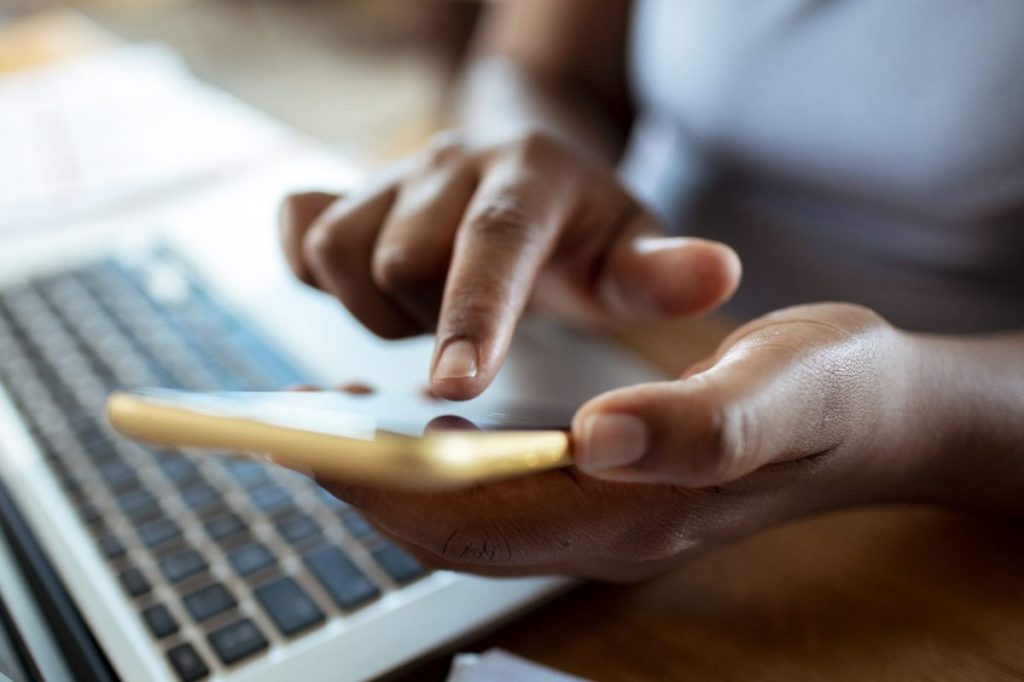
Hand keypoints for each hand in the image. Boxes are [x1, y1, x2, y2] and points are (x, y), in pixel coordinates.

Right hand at [280, 130, 739, 399]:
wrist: (527, 174)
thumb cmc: (584, 233)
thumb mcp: (631, 252)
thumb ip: (661, 274)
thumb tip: (718, 275)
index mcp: (531, 174)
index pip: (494, 240)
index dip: (470, 314)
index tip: (454, 388)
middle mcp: (453, 162)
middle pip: (400, 257)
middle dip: (428, 323)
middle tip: (473, 340)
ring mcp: (391, 174)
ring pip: (339, 253)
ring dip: (378, 311)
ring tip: (432, 318)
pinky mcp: (344, 192)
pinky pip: (299, 233)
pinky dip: (315, 276)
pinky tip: (372, 294)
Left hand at [319, 303, 933, 580]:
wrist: (873, 414)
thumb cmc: (831, 394)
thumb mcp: (785, 390)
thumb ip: (700, 424)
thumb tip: (600, 434)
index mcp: (638, 511)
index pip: (483, 523)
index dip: (391, 490)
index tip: (317, 443)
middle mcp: (606, 524)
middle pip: (456, 531)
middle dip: (366, 488)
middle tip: (293, 427)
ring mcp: (602, 510)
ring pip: (468, 515)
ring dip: (393, 476)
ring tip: (330, 421)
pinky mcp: (603, 483)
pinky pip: (494, 490)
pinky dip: (438, 463)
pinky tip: (413, 421)